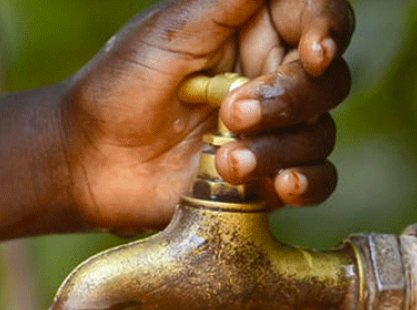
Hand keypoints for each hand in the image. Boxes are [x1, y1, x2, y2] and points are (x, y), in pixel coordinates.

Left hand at [60, 0, 353, 231]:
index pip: (318, 16)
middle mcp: (270, 76)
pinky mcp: (264, 178)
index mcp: (255, 29)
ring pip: (319, 132)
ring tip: (227, 161)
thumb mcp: (172, 28)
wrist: (87, 158)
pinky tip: (280, 185)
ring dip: (280, 148)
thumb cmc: (119, 84)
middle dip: (288, 99)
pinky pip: (316, 180)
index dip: (329, 29)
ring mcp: (270, 130)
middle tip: (233, 114)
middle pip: (327, 81)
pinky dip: (307, 182)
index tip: (314, 52)